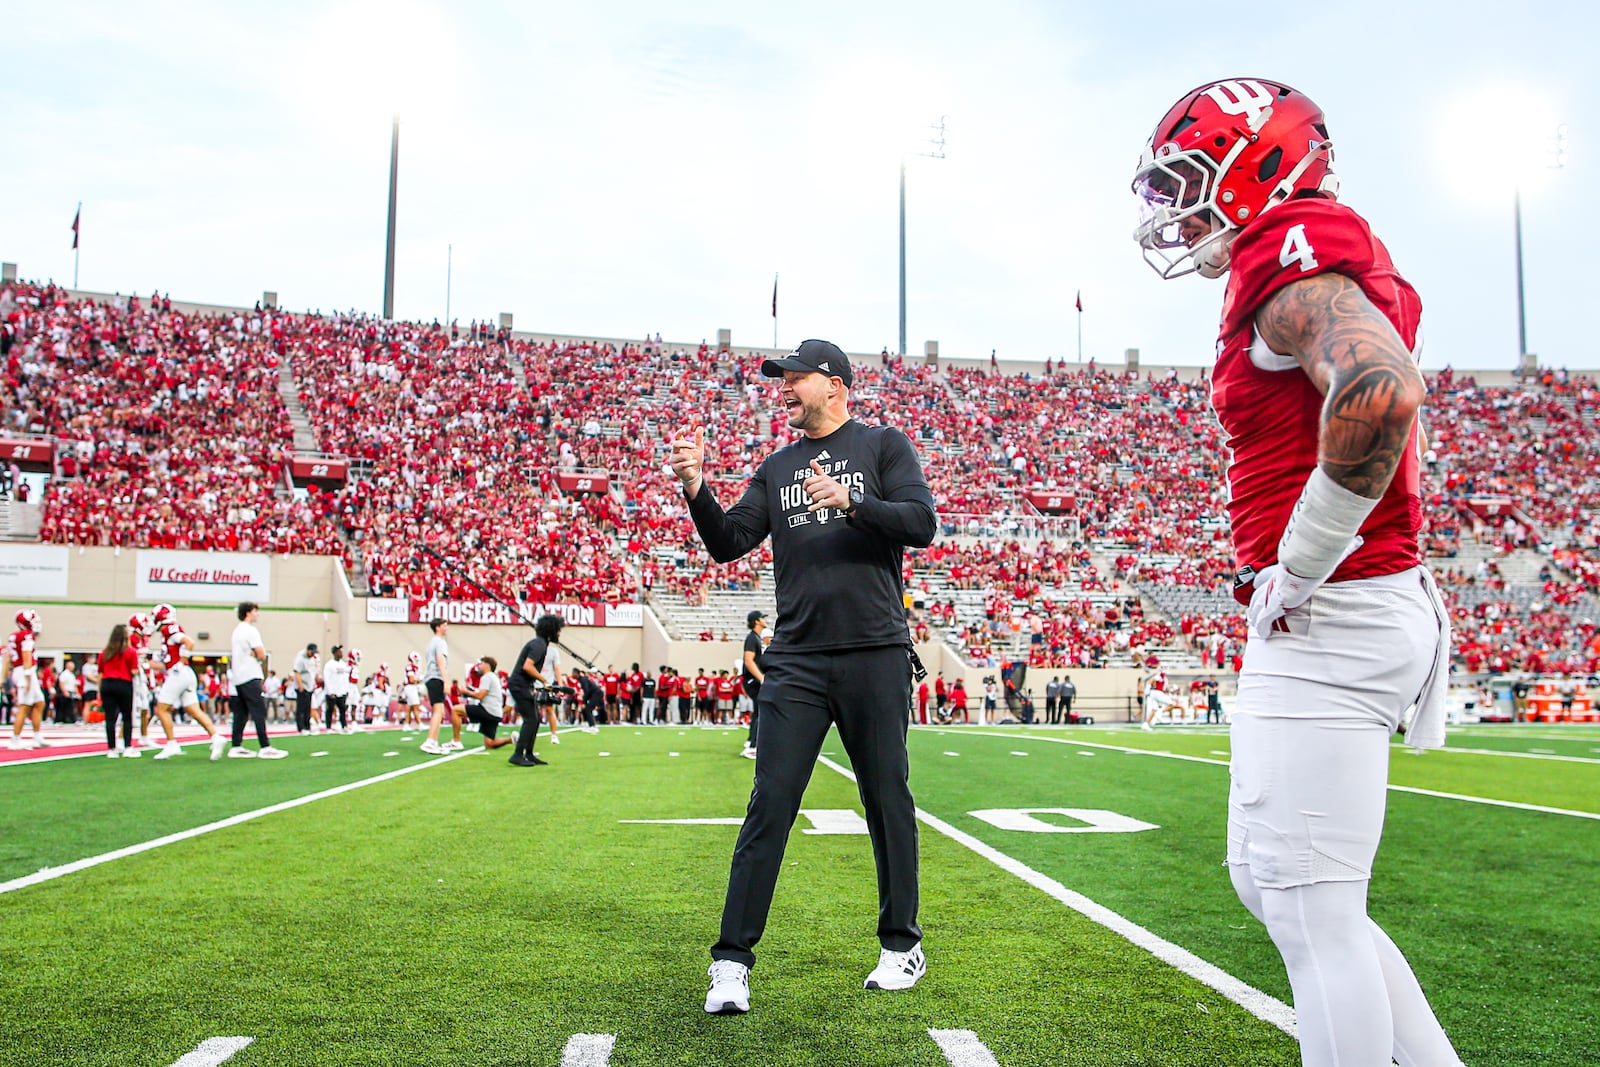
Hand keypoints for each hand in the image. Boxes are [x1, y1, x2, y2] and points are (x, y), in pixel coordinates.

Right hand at [667, 425, 704, 495]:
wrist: (694, 474)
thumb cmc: (695, 460)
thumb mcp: (698, 449)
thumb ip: (698, 439)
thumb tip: (700, 427)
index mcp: (680, 446)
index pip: (677, 437)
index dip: (679, 432)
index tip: (684, 429)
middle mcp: (675, 452)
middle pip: (675, 444)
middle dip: (685, 444)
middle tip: (694, 446)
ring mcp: (674, 460)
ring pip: (679, 455)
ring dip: (688, 456)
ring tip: (693, 459)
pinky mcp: (675, 468)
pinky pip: (682, 464)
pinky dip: (690, 463)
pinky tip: (694, 462)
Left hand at [803, 459, 849, 512]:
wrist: (849, 497)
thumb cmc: (836, 488)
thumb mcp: (827, 477)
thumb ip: (818, 469)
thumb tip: (812, 461)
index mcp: (824, 478)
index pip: (809, 481)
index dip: (805, 486)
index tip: (806, 489)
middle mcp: (827, 483)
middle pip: (810, 489)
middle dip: (809, 494)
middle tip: (812, 496)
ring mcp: (831, 492)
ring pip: (815, 497)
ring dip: (814, 501)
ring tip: (818, 500)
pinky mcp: (834, 500)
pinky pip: (821, 503)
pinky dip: (814, 507)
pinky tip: (811, 508)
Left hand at [1246, 535, 1362, 637]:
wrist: (1305, 569)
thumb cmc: (1315, 562)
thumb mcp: (1326, 558)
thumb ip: (1342, 550)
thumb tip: (1360, 540)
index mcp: (1281, 573)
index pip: (1266, 578)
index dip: (1263, 584)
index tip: (1262, 586)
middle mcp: (1273, 584)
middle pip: (1259, 594)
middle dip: (1257, 602)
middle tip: (1254, 609)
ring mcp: (1271, 596)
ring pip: (1258, 607)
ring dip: (1256, 614)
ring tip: (1255, 621)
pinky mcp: (1272, 607)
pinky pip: (1264, 619)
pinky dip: (1262, 626)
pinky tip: (1263, 633)